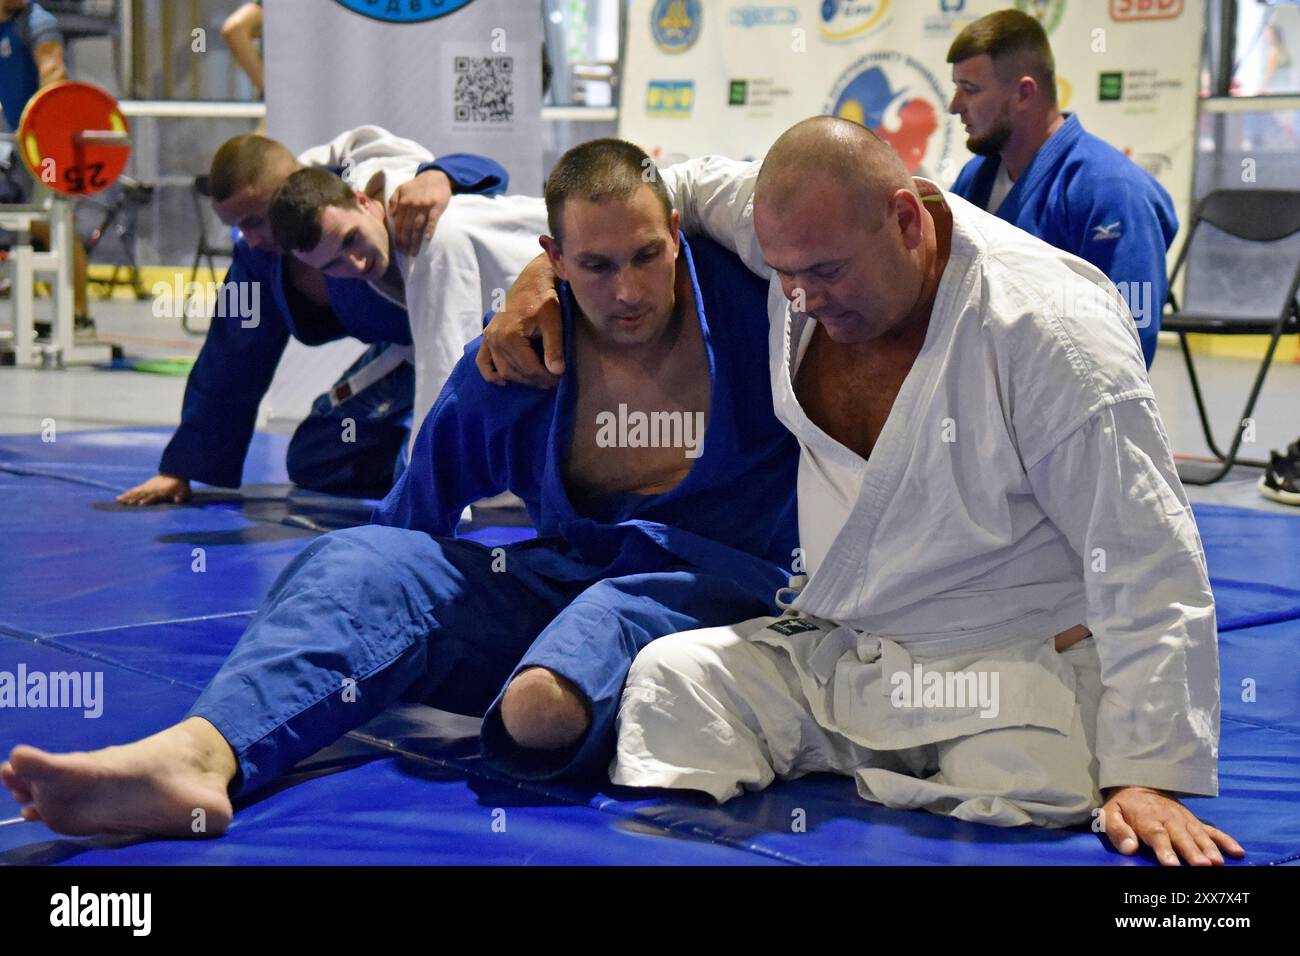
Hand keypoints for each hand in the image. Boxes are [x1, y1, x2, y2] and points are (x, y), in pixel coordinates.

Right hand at [117, 474, 191, 505]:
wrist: (176, 471)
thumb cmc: (181, 485)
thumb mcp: (184, 491)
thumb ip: (181, 496)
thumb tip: (178, 500)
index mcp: (162, 490)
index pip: (153, 496)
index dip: (147, 500)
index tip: (141, 504)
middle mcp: (153, 488)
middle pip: (142, 494)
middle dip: (134, 499)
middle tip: (125, 504)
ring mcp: (148, 486)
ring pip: (136, 492)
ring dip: (127, 496)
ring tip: (118, 501)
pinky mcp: (146, 485)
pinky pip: (135, 490)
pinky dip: (128, 493)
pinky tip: (120, 497)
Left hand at [388, 169, 451, 256]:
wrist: (436, 176)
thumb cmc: (418, 186)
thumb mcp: (401, 189)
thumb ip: (393, 200)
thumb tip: (391, 215)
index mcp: (403, 202)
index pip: (398, 223)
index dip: (398, 237)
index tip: (399, 248)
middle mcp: (412, 205)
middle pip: (407, 227)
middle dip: (405, 242)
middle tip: (406, 254)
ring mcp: (424, 206)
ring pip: (417, 227)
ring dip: (415, 241)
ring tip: (414, 252)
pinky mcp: (436, 206)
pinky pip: (432, 220)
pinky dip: (429, 229)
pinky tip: (427, 239)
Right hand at [476, 252, 565, 387]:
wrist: (531, 283)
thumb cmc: (545, 300)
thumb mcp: (554, 323)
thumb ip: (554, 348)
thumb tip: (557, 372)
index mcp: (510, 336)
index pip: (529, 368)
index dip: (546, 378)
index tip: (560, 379)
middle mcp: (495, 339)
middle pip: (515, 372)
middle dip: (535, 379)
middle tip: (553, 380)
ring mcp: (488, 338)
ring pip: (503, 371)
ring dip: (521, 379)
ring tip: (539, 379)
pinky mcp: (487, 337)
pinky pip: (483, 362)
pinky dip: (491, 374)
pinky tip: (503, 382)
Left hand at [1100, 786, 1244, 865]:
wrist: (1137, 785)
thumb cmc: (1124, 807)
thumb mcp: (1110, 814)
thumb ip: (1117, 831)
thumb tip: (1129, 848)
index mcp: (1148, 819)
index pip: (1157, 836)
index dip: (1164, 850)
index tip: (1171, 864)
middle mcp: (1169, 819)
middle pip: (1182, 837)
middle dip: (1192, 852)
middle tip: (1202, 866)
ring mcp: (1184, 820)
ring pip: (1199, 835)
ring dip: (1209, 848)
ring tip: (1218, 862)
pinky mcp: (1194, 821)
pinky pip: (1212, 830)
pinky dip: (1225, 840)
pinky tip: (1238, 852)